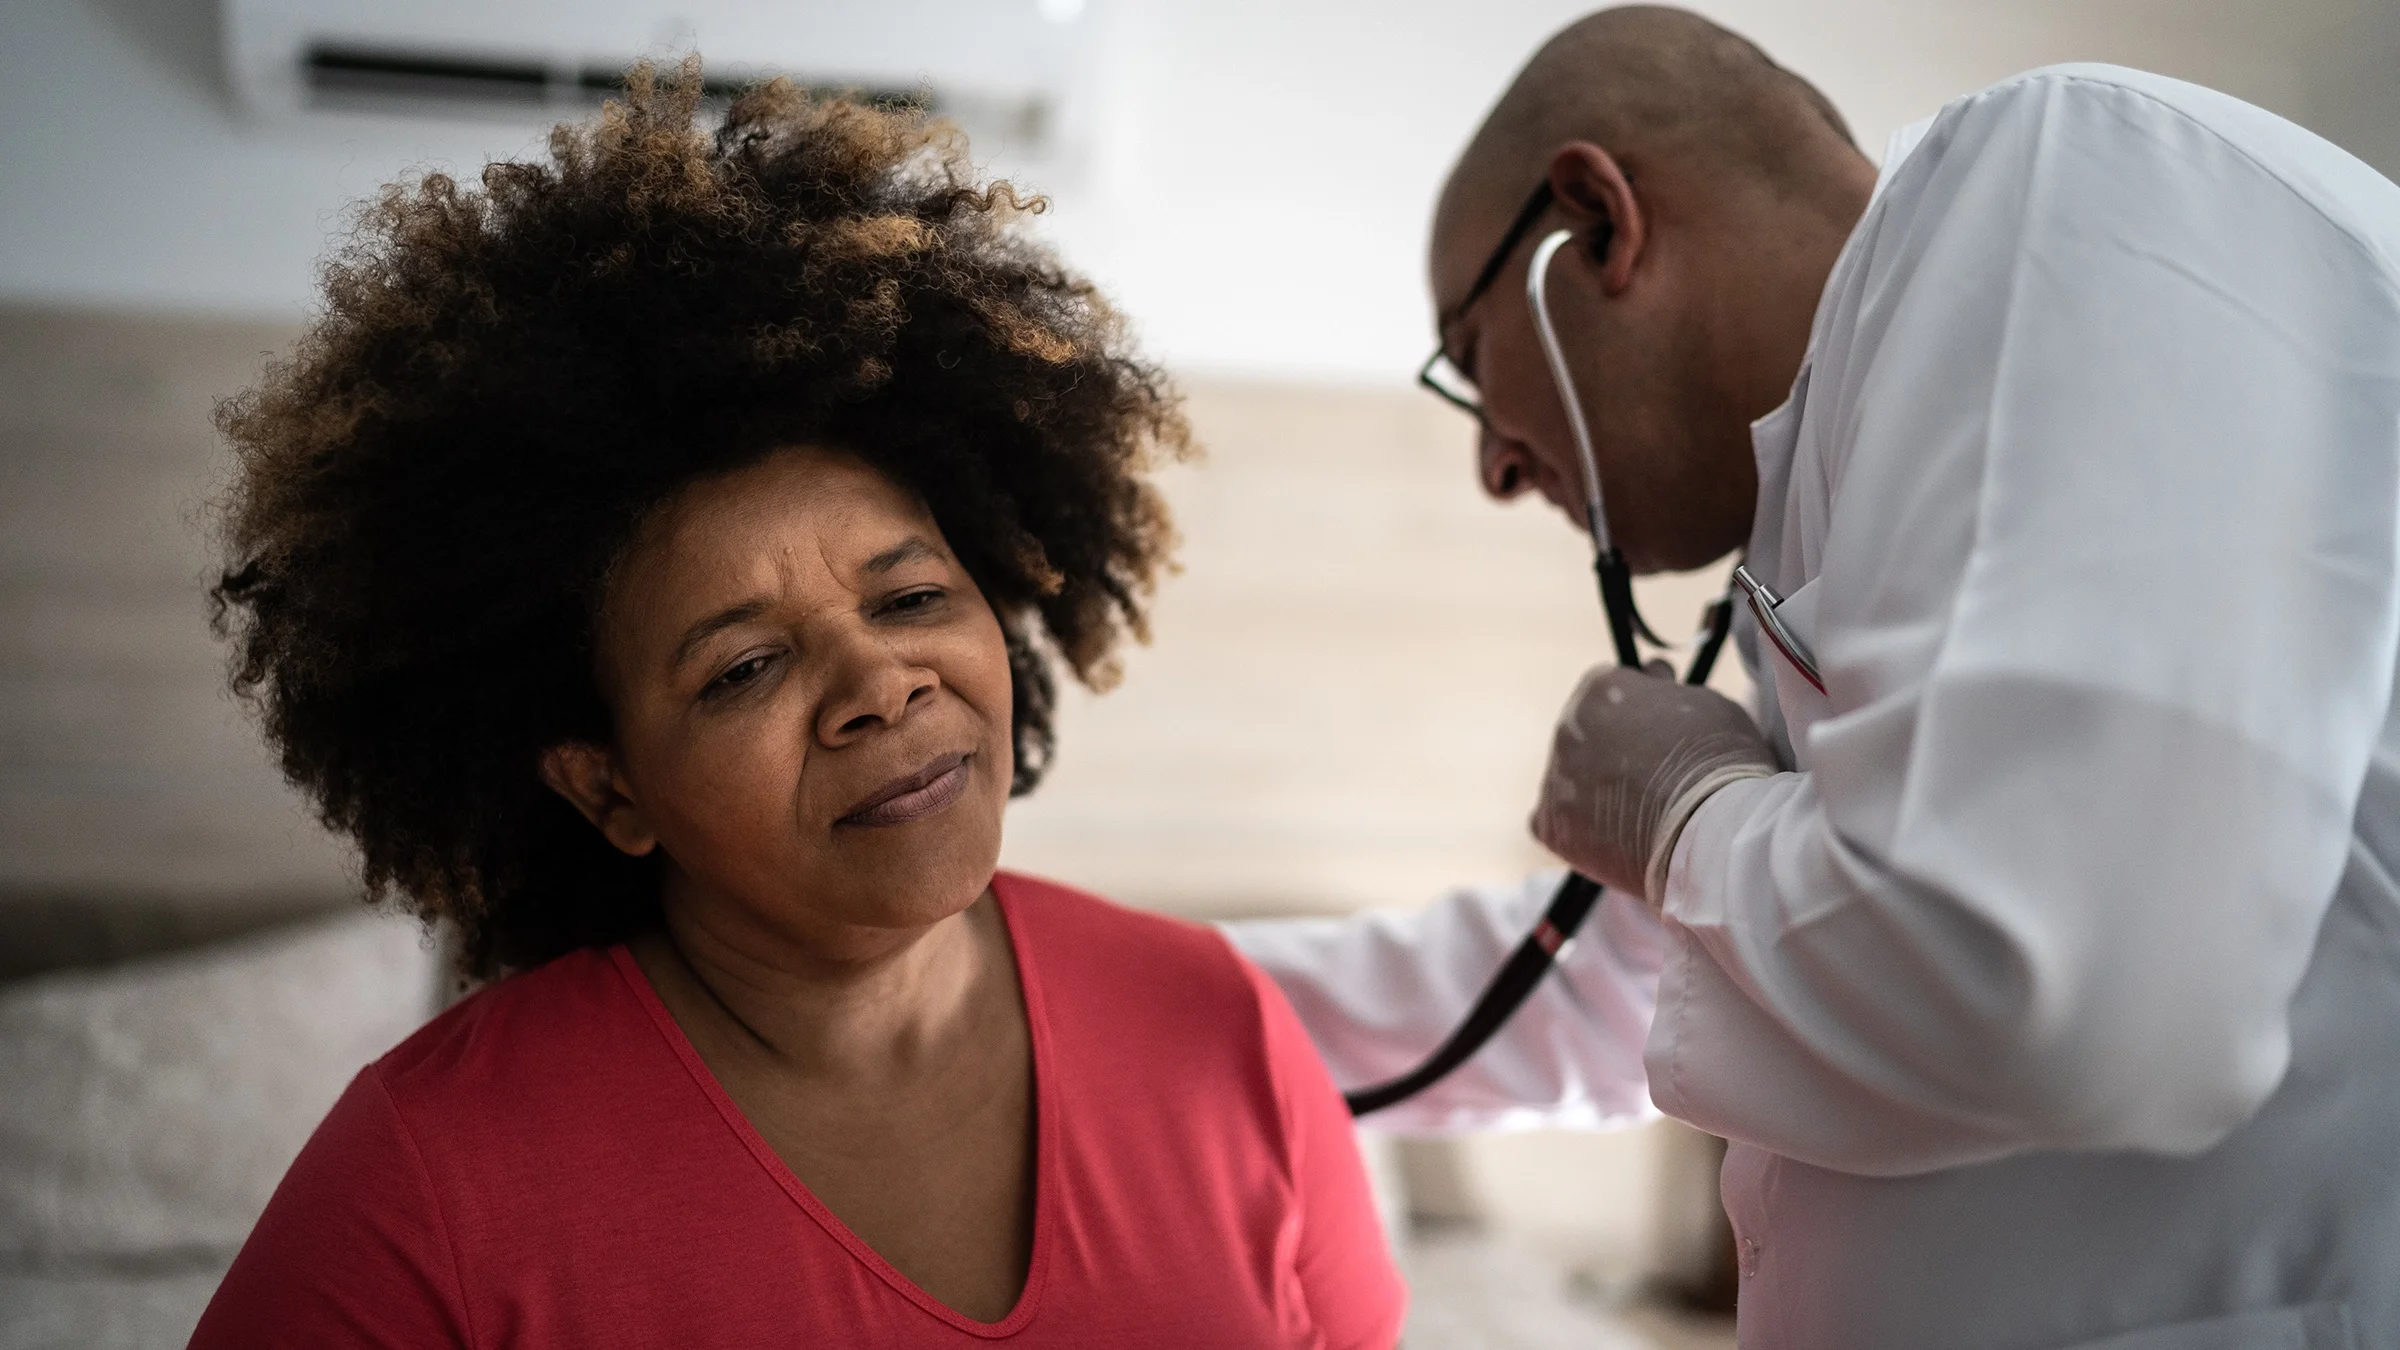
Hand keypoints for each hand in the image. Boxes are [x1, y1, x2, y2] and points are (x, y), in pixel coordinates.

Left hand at [1531, 663, 1777, 908]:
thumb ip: (1665, 690)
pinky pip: (1556, 823)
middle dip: (1613, 747)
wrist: (1711, 834)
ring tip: (1641, 811)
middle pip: (1584, 732)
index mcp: (1599, 690)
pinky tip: (1613, 835)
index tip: (1657, 724)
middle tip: (1654, 774)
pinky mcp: (1554, 830)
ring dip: (1596, 788)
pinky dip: (1580, 829)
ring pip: (1570, 779)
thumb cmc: (1719, 762)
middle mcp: (1567, 730)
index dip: (1634, 706)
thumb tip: (1652, 675)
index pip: (1607, 687)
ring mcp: (1556, 781)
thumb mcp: (1705, 702)